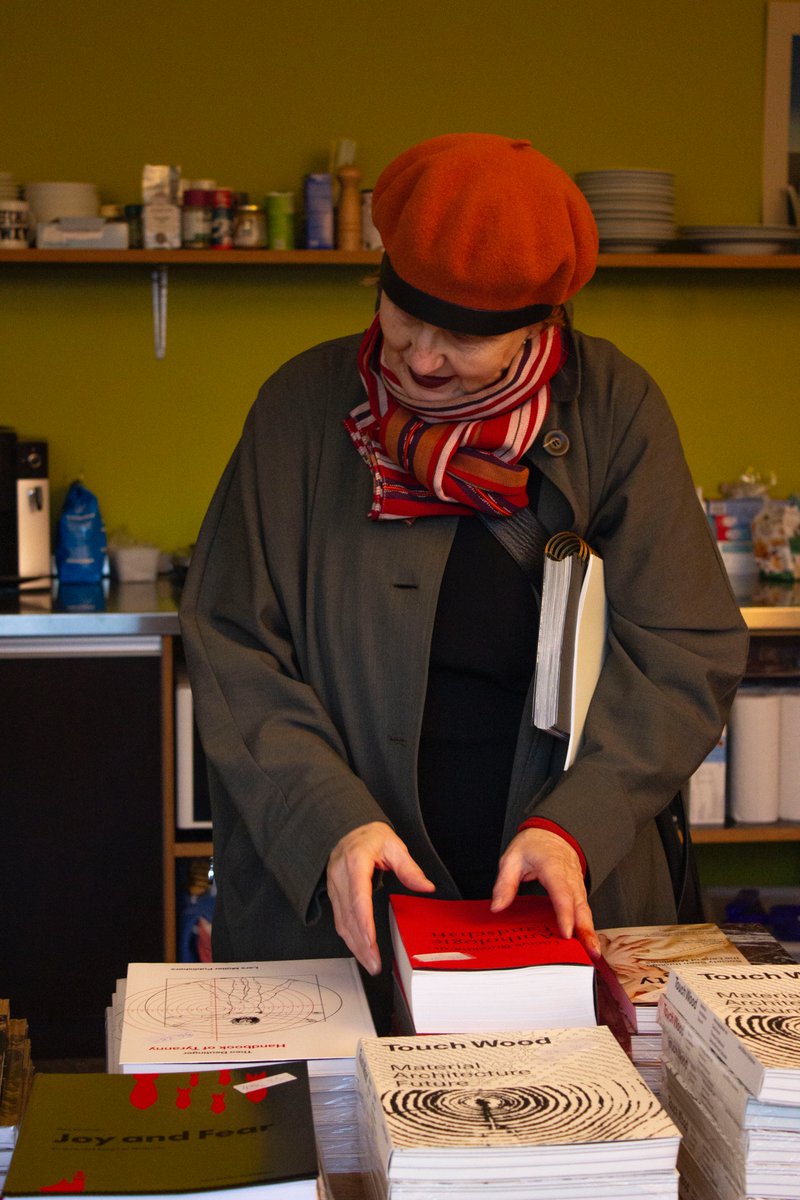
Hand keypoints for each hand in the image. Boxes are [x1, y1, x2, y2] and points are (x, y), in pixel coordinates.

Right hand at [327, 822, 434, 975]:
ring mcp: (334, 885)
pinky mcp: (333, 893)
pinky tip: (359, 949)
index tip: (370, 940)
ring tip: (370, 962)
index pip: (358, 896)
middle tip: (375, 963)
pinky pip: (339, 919)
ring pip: (341, 921)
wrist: (348, 829)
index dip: (364, 921)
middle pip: (349, 915)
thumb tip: (426, 886)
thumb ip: (409, 868)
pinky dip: (349, 937)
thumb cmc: (370, 836)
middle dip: (361, 943)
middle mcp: (340, 875)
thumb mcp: (394, 845)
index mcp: (355, 861)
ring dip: (354, 945)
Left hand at [490, 827, 599, 957]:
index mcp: (552, 866)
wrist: (552, 834)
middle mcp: (569, 877)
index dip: (565, 913)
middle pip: (580, 905)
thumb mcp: (512, 858)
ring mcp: (576, 884)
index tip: (566, 932)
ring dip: (590, 930)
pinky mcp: (578, 891)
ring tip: (593, 952)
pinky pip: (584, 909)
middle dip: (586, 928)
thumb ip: (504, 883)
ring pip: (585, 909)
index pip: (561, 892)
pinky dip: (587, 925)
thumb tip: (497, 907)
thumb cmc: (533, 846)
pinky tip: (588, 942)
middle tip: (590, 950)